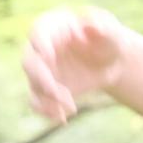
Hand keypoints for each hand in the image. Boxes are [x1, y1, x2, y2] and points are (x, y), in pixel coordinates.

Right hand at [22, 6, 130, 122]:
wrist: (112, 62)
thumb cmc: (109, 40)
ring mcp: (41, 69)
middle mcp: (41, 48)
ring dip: (48, 99)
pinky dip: (46, 111)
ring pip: (34, 85)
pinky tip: (62, 118)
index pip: (38, 31)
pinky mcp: (45, 88)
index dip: (40, 43)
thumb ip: (103, 26)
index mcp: (54, 27)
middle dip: (43, 79)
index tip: (48, 54)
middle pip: (30, 62)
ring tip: (71, 108)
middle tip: (60, 94)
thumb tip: (90, 24)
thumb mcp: (111, 32)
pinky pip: (37, 101)